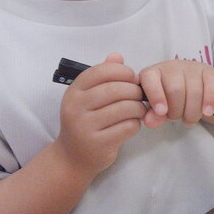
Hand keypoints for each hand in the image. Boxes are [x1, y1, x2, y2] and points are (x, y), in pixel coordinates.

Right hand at [55, 52, 145, 176]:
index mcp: (74, 91)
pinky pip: (128, 126)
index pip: (101, 71)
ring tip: (139, 109)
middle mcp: (76, 107)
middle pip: (116, 89)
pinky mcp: (98, 143)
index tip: (132, 78)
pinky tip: (132, 124)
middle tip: (140, 95)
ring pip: (125, 108)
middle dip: (135, 90)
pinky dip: (136, 123)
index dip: (123, 72)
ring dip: (139, 107)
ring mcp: (85, 126)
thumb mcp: (87, 97)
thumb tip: (117, 55)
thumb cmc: (85, 121)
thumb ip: (102, 75)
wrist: (72, 157)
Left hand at [139, 59, 213, 127]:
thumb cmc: (169, 97)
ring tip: (188, 120)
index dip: (156, 96)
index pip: (150, 79)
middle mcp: (171, 67)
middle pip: (175, 90)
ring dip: (192, 112)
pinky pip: (211, 86)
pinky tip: (207, 112)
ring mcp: (191, 68)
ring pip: (194, 91)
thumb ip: (152, 115)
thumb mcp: (157, 107)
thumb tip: (150, 122)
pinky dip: (209, 101)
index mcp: (152, 73)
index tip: (161, 112)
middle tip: (175, 118)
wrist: (193, 87)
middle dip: (176, 111)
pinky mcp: (208, 72)